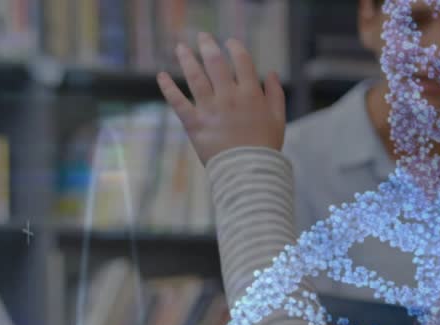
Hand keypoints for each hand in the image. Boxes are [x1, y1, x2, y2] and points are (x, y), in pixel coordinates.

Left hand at [156, 33, 285, 165]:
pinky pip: (178, 103)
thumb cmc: (264, 146)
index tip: (229, 42)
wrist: (248, 171)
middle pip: (216, 63)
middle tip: (202, 36)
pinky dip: (168, 89)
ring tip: (180, 47)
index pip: (242, 61)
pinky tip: (160, 76)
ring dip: (187, 59)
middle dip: (208, 46)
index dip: (235, 48)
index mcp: (251, 93)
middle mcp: (229, 97)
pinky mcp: (194, 124)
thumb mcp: (278, 118)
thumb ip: (275, 94)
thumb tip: (271, 73)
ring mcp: (210, 109)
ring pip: (196, 78)